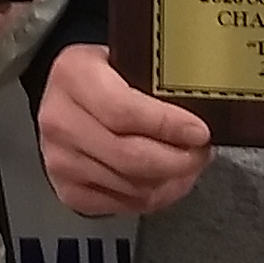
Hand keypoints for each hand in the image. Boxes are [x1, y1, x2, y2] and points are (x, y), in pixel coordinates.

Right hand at [38, 42, 213, 217]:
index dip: (168, 126)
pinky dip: (153, 198)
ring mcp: (60, 159)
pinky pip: (123, 205)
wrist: (69, 95)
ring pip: (131, 186)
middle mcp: (59, 120)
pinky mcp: (68, 189)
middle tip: (200, 152)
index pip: (123, 111)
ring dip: (170, 181)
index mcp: (73, 76)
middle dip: (177, 160)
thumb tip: (204, 104)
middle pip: (129, 157)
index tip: (199, 132)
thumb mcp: (127, 57)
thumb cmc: (106, 75)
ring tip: (187, 164)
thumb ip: (158, 79)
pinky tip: (165, 181)